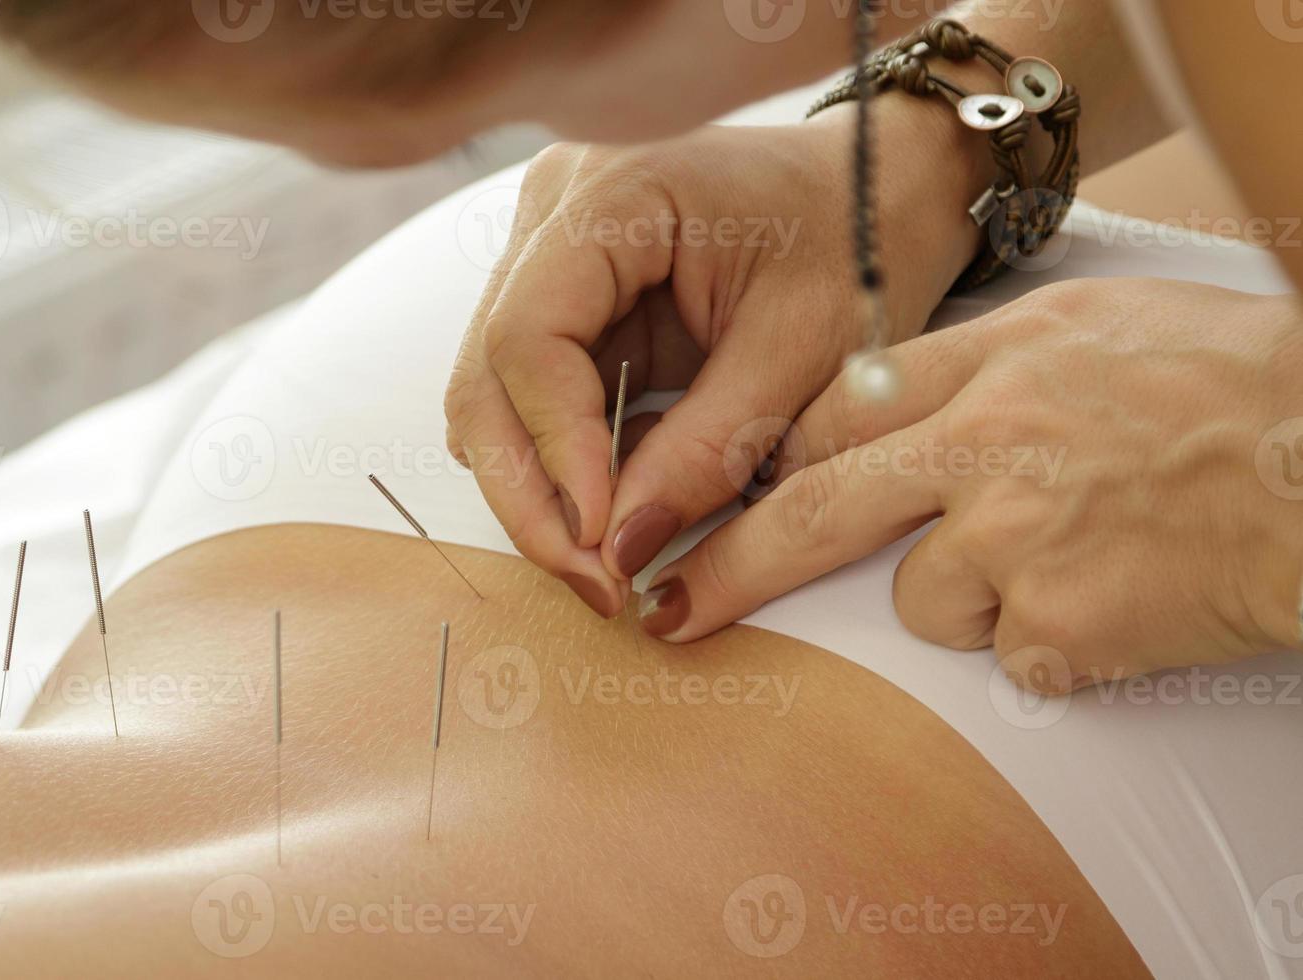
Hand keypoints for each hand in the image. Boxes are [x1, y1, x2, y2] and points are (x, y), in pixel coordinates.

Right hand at [444, 101, 991, 615]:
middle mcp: (555, 211)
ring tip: (601, 561)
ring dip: (535, 486)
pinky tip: (609, 509)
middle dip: (529, 492)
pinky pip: (531, 393)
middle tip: (591, 581)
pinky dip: (560, 463)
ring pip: (493, 393)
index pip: (528, 337)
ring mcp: (548, 250)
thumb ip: (709, 449)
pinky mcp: (567, 295)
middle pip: (487, 374)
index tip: (602, 537)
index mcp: (612, 193)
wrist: (878, 184)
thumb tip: (622, 547)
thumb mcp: (804, 349)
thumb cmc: (858, 238)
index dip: (556, 449)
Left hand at [640, 278, 1302, 688]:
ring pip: (923, 598)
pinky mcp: (1054, 620)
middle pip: (817, 505)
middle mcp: (988, 438)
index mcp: (999, 355)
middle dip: (733, 562)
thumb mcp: (1102, 328)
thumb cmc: (1242, 391)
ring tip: (1079, 558)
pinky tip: (1120, 600)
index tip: (731, 491)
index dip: (777, 457)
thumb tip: (906, 405)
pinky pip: (1011, 652)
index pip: (840, 405)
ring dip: (976, 597)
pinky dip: (1052, 641)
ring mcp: (1014, 531)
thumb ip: (993, 363)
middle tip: (667, 604)